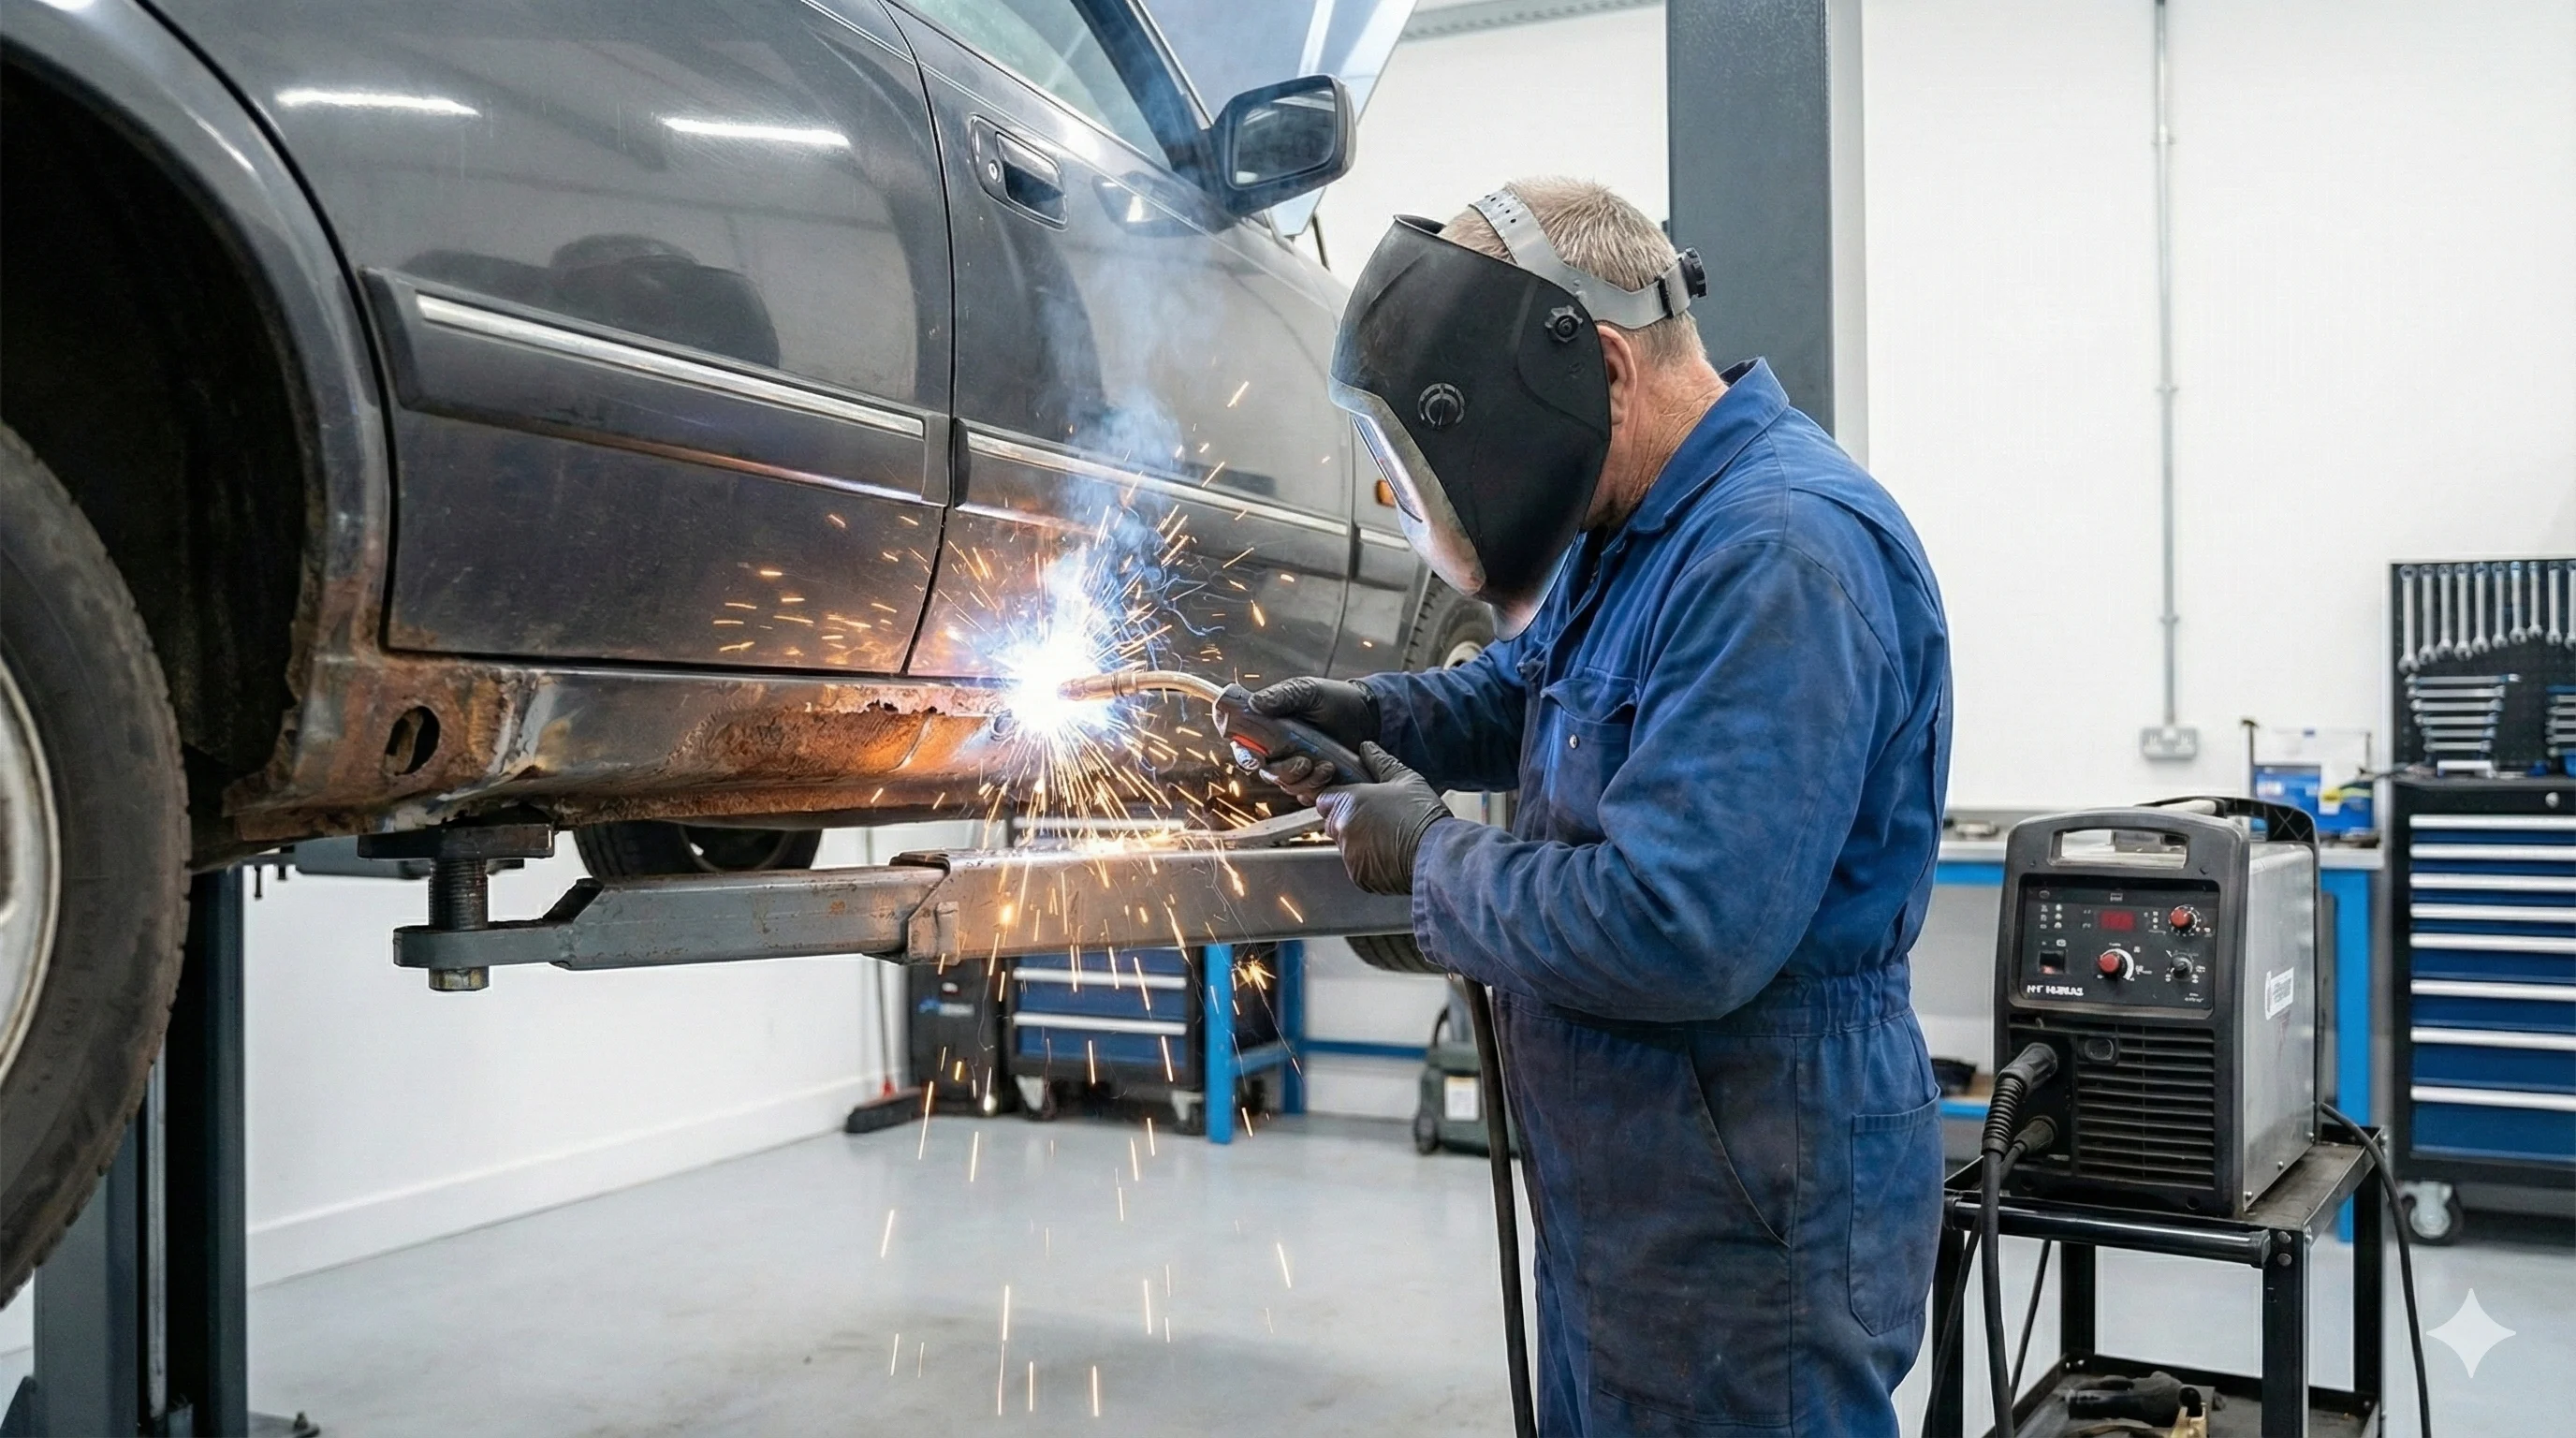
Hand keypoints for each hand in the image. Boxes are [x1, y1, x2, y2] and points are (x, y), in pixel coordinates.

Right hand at [1235, 676, 1377, 797]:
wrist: (1366, 714)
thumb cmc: (1333, 698)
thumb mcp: (1307, 691)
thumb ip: (1281, 695)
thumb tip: (1255, 703)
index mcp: (1268, 729)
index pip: (1244, 746)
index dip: (1245, 755)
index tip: (1257, 759)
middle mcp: (1278, 751)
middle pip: (1267, 772)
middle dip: (1284, 772)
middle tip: (1304, 763)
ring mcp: (1296, 767)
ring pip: (1287, 785)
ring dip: (1305, 780)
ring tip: (1327, 766)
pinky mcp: (1314, 779)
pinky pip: (1307, 794)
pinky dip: (1317, 789)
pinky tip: (1331, 774)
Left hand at [1314, 742, 1449, 894]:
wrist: (1436, 853)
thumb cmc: (1423, 815)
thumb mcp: (1405, 780)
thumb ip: (1380, 762)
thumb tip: (1367, 748)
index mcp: (1349, 802)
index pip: (1324, 799)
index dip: (1340, 800)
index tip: (1356, 802)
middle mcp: (1343, 829)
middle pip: (1333, 823)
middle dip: (1350, 821)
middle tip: (1379, 819)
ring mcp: (1349, 855)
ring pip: (1346, 846)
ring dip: (1360, 842)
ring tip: (1390, 838)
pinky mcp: (1359, 876)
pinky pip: (1358, 866)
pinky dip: (1370, 863)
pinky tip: (1392, 855)